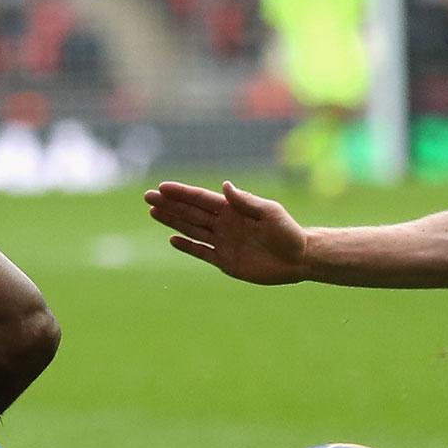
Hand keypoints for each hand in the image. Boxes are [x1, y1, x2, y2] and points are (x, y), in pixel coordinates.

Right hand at [145, 179, 307, 283]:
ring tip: (153, 212)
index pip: (201, 199)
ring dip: (172, 221)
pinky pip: (202, 252)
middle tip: (147, 197)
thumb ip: (246, 201)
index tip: (162, 187)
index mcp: (233, 209)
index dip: (181, 193)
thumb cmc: (288, 232)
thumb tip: (224, 186)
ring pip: (191, 230)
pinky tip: (172, 239)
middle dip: (169, 204)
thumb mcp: (269, 213)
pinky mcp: (225, 261)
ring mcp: (223, 242)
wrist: (299, 259)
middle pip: (191, 213)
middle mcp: (224, 224)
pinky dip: (187, 246)